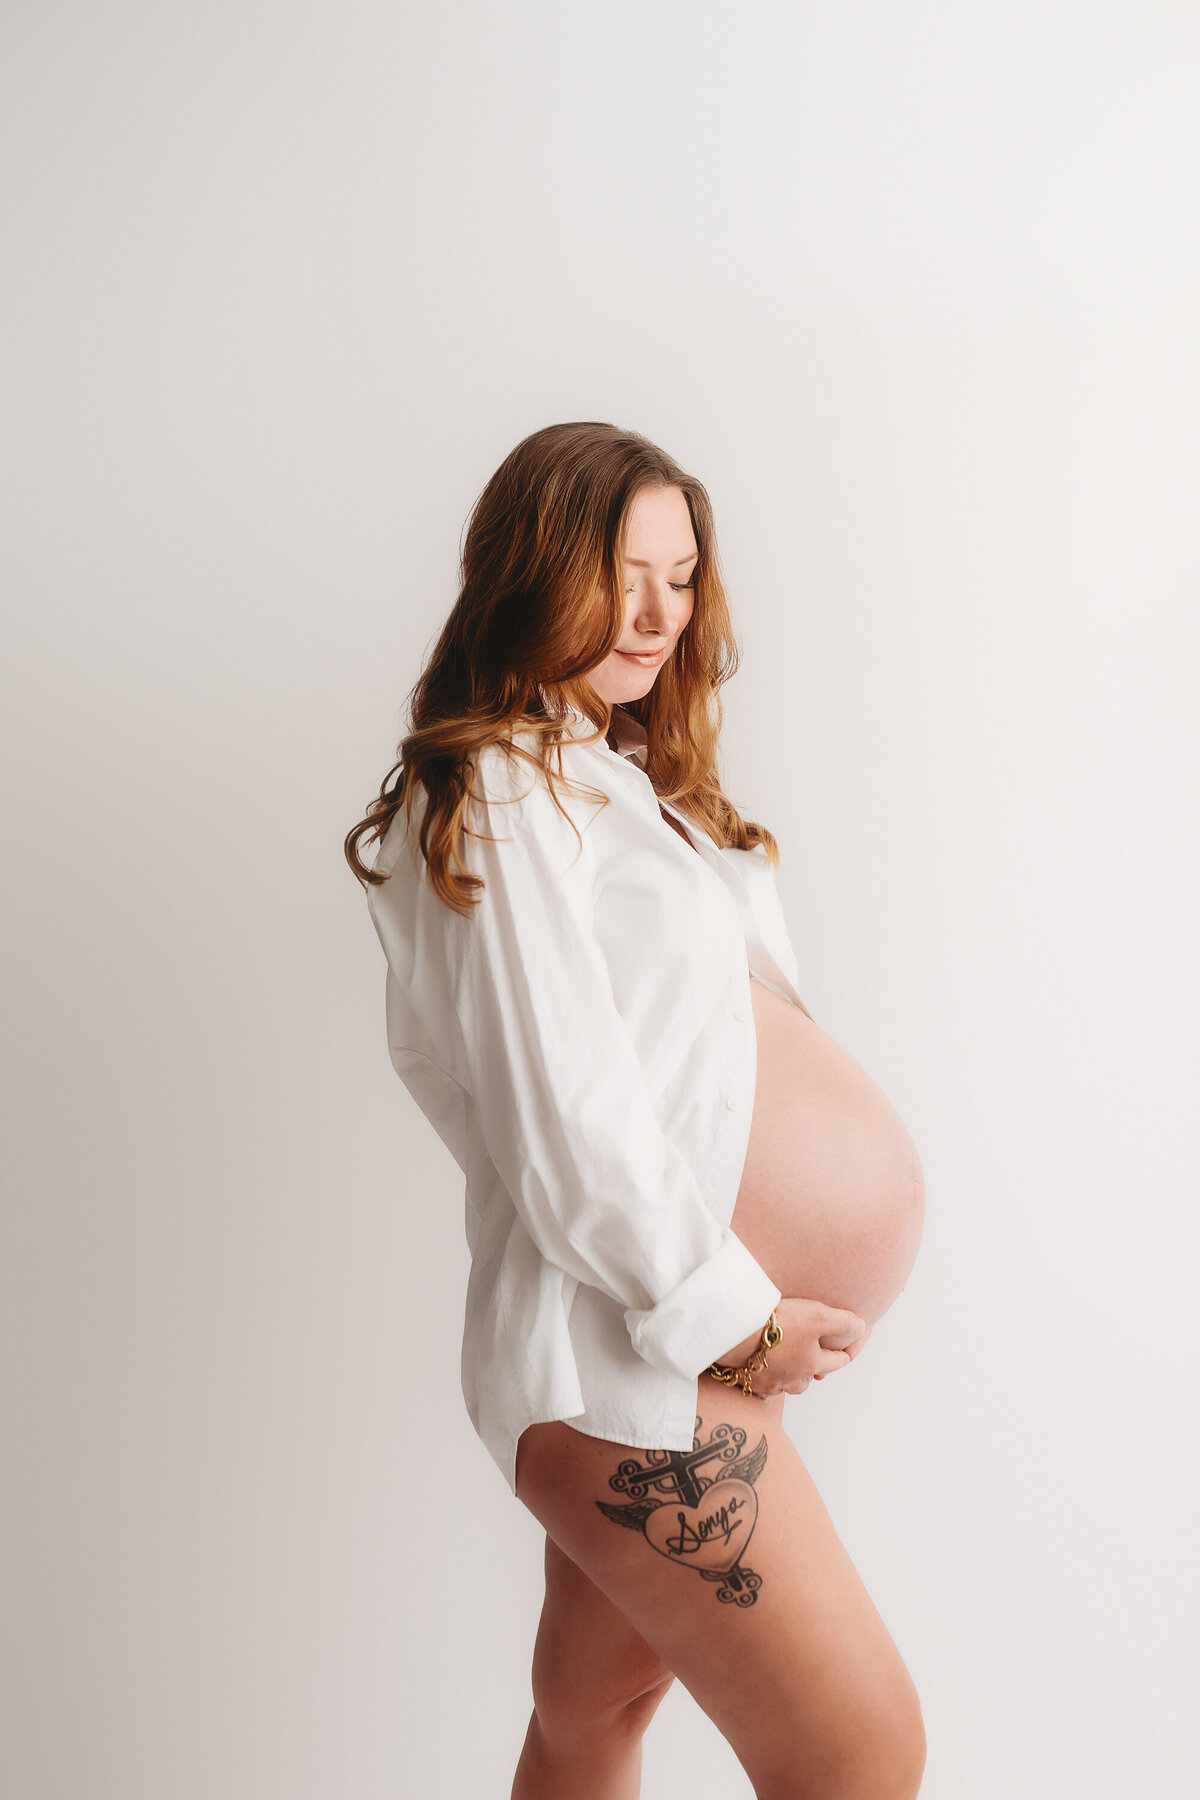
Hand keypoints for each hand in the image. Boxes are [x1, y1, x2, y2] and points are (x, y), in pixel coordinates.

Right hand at [716, 1299, 870, 1397]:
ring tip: (790, 1353)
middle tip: (817, 1345)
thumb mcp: (818, 1316)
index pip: (841, 1360)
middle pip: (814, 1374)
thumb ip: (844, 1323)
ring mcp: (770, 1384)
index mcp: (813, 1365)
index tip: (858, 1333)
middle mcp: (794, 1380)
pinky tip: (762, 1360)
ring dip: (793, 1369)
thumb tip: (861, 1328)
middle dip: (818, 1362)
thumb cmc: (777, 1324)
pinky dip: (768, 1372)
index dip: (852, 1345)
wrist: (733, 1333)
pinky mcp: (747, 1382)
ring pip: (790, 1380)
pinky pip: (764, 1381)